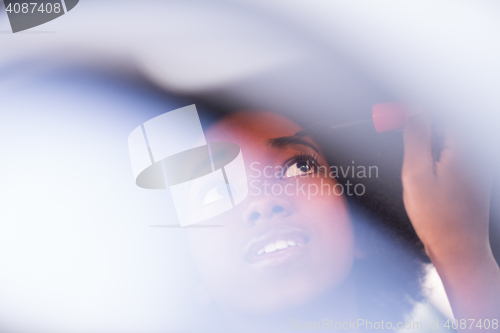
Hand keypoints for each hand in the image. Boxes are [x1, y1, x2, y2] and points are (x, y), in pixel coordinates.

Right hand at [402, 112, 499, 326]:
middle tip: (393, 121)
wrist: (459, 249)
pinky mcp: (472, 175)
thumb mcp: (416, 175)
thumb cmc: (438, 220)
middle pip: (445, 123)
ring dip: (425, 133)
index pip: (441, 112)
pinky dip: (433, 148)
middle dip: (419, 119)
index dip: (416, 107)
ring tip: (402, 137)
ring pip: (447, 137)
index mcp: (464, 148)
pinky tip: (419, 159)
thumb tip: (414, 112)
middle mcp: (475, 153)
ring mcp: (476, 165)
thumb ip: (416, 138)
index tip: (396, 109)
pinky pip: (451, 151)